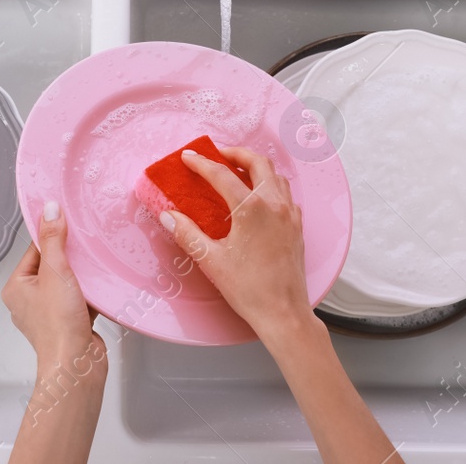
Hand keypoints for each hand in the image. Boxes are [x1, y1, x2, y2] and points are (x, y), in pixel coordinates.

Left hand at [2, 203, 105, 374]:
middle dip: (71, 256)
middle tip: (87, 242)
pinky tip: (102, 285)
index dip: (53, 236)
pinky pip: (80, 298)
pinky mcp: (69, 323)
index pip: (34, 250)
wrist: (77, 365)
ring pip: (68, 282)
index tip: (70, 222)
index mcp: (17, 288)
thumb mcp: (55, 271)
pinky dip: (90, 292)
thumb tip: (50, 209)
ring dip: (82, 275)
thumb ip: (53, 239)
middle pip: (52, 265)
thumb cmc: (59, 325)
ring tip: (96, 263)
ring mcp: (50, 313)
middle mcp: (29, 300)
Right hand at [159, 146, 316, 343]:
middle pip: (257, 162)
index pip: (222, 175)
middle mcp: (274, 205)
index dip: (201, 163)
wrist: (283, 313)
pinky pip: (286, 193)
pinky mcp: (297, 226)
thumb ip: (187, 233)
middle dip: (235, 153)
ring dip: (255, 166)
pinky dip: (271, 184)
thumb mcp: (211, 260)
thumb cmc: (249, 290)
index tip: (188, 157)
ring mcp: (289, 214)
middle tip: (217, 154)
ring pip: (275, 175)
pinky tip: (260, 196)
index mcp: (251, 209)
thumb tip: (168, 215)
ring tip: (237, 170)